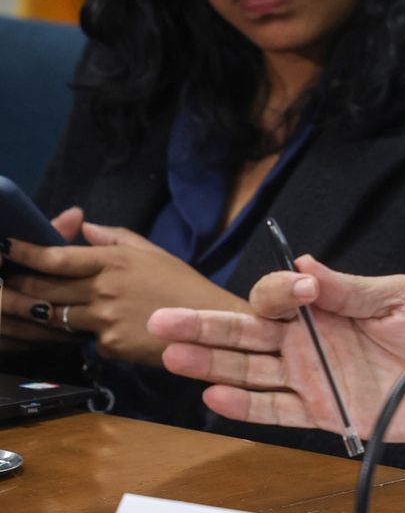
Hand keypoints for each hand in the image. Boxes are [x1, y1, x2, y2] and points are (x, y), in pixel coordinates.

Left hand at [1, 220, 249, 364]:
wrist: (213, 325)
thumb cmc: (184, 286)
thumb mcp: (155, 253)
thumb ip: (118, 238)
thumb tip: (87, 228)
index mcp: (115, 261)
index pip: (56, 257)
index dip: (24, 252)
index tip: (4, 246)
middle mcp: (104, 289)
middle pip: (44, 288)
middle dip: (17, 284)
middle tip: (3, 280)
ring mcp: (105, 320)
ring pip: (53, 316)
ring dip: (33, 312)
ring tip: (17, 306)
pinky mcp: (110, 346)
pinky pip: (82, 339)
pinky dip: (79, 334)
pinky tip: (81, 330)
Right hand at [149, 255, 404, 459]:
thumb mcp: (400, 297)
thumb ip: (350, 288)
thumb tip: (304, 265)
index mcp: (324, 304)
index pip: (278, 295)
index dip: (281, 290)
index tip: (303, 290)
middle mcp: (307, 340)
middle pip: (246, 330)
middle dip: (204, 323)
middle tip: (163, 318)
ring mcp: (309, 376)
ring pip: (248, 368)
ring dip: (209, 361)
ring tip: (172, 353)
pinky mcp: (320, 411)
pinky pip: (274, 409)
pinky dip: (243, 405)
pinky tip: (213, 393)